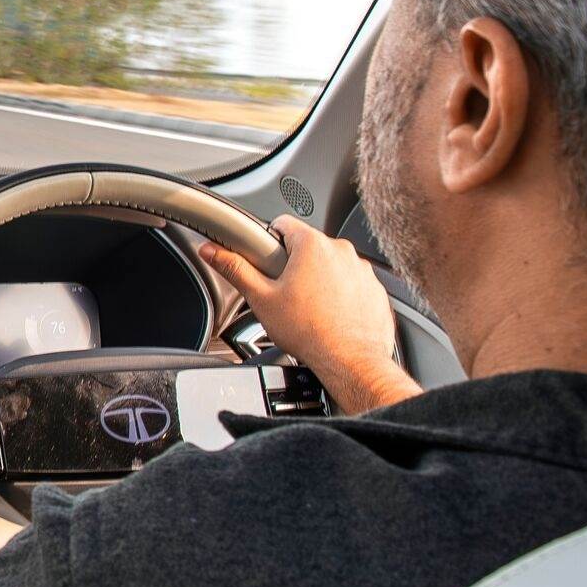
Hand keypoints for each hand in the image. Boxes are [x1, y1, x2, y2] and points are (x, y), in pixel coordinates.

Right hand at [198, 215, 420, 414]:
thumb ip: (235, 269)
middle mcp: (342, 251)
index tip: (265, 260)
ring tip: (308, 308)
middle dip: (294, 265)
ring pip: (331, 266)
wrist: (351, 362)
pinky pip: (352, 283)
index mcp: (313, 245)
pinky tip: (329, 316)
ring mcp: (363, 270)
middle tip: (284, 293)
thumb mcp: (261, 299)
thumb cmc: (310, 333)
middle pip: (308, 247)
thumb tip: (212, 251)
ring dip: (319, 280)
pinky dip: (341, 295)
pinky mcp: (375, 289)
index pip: (283, 224)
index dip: (268, 241)